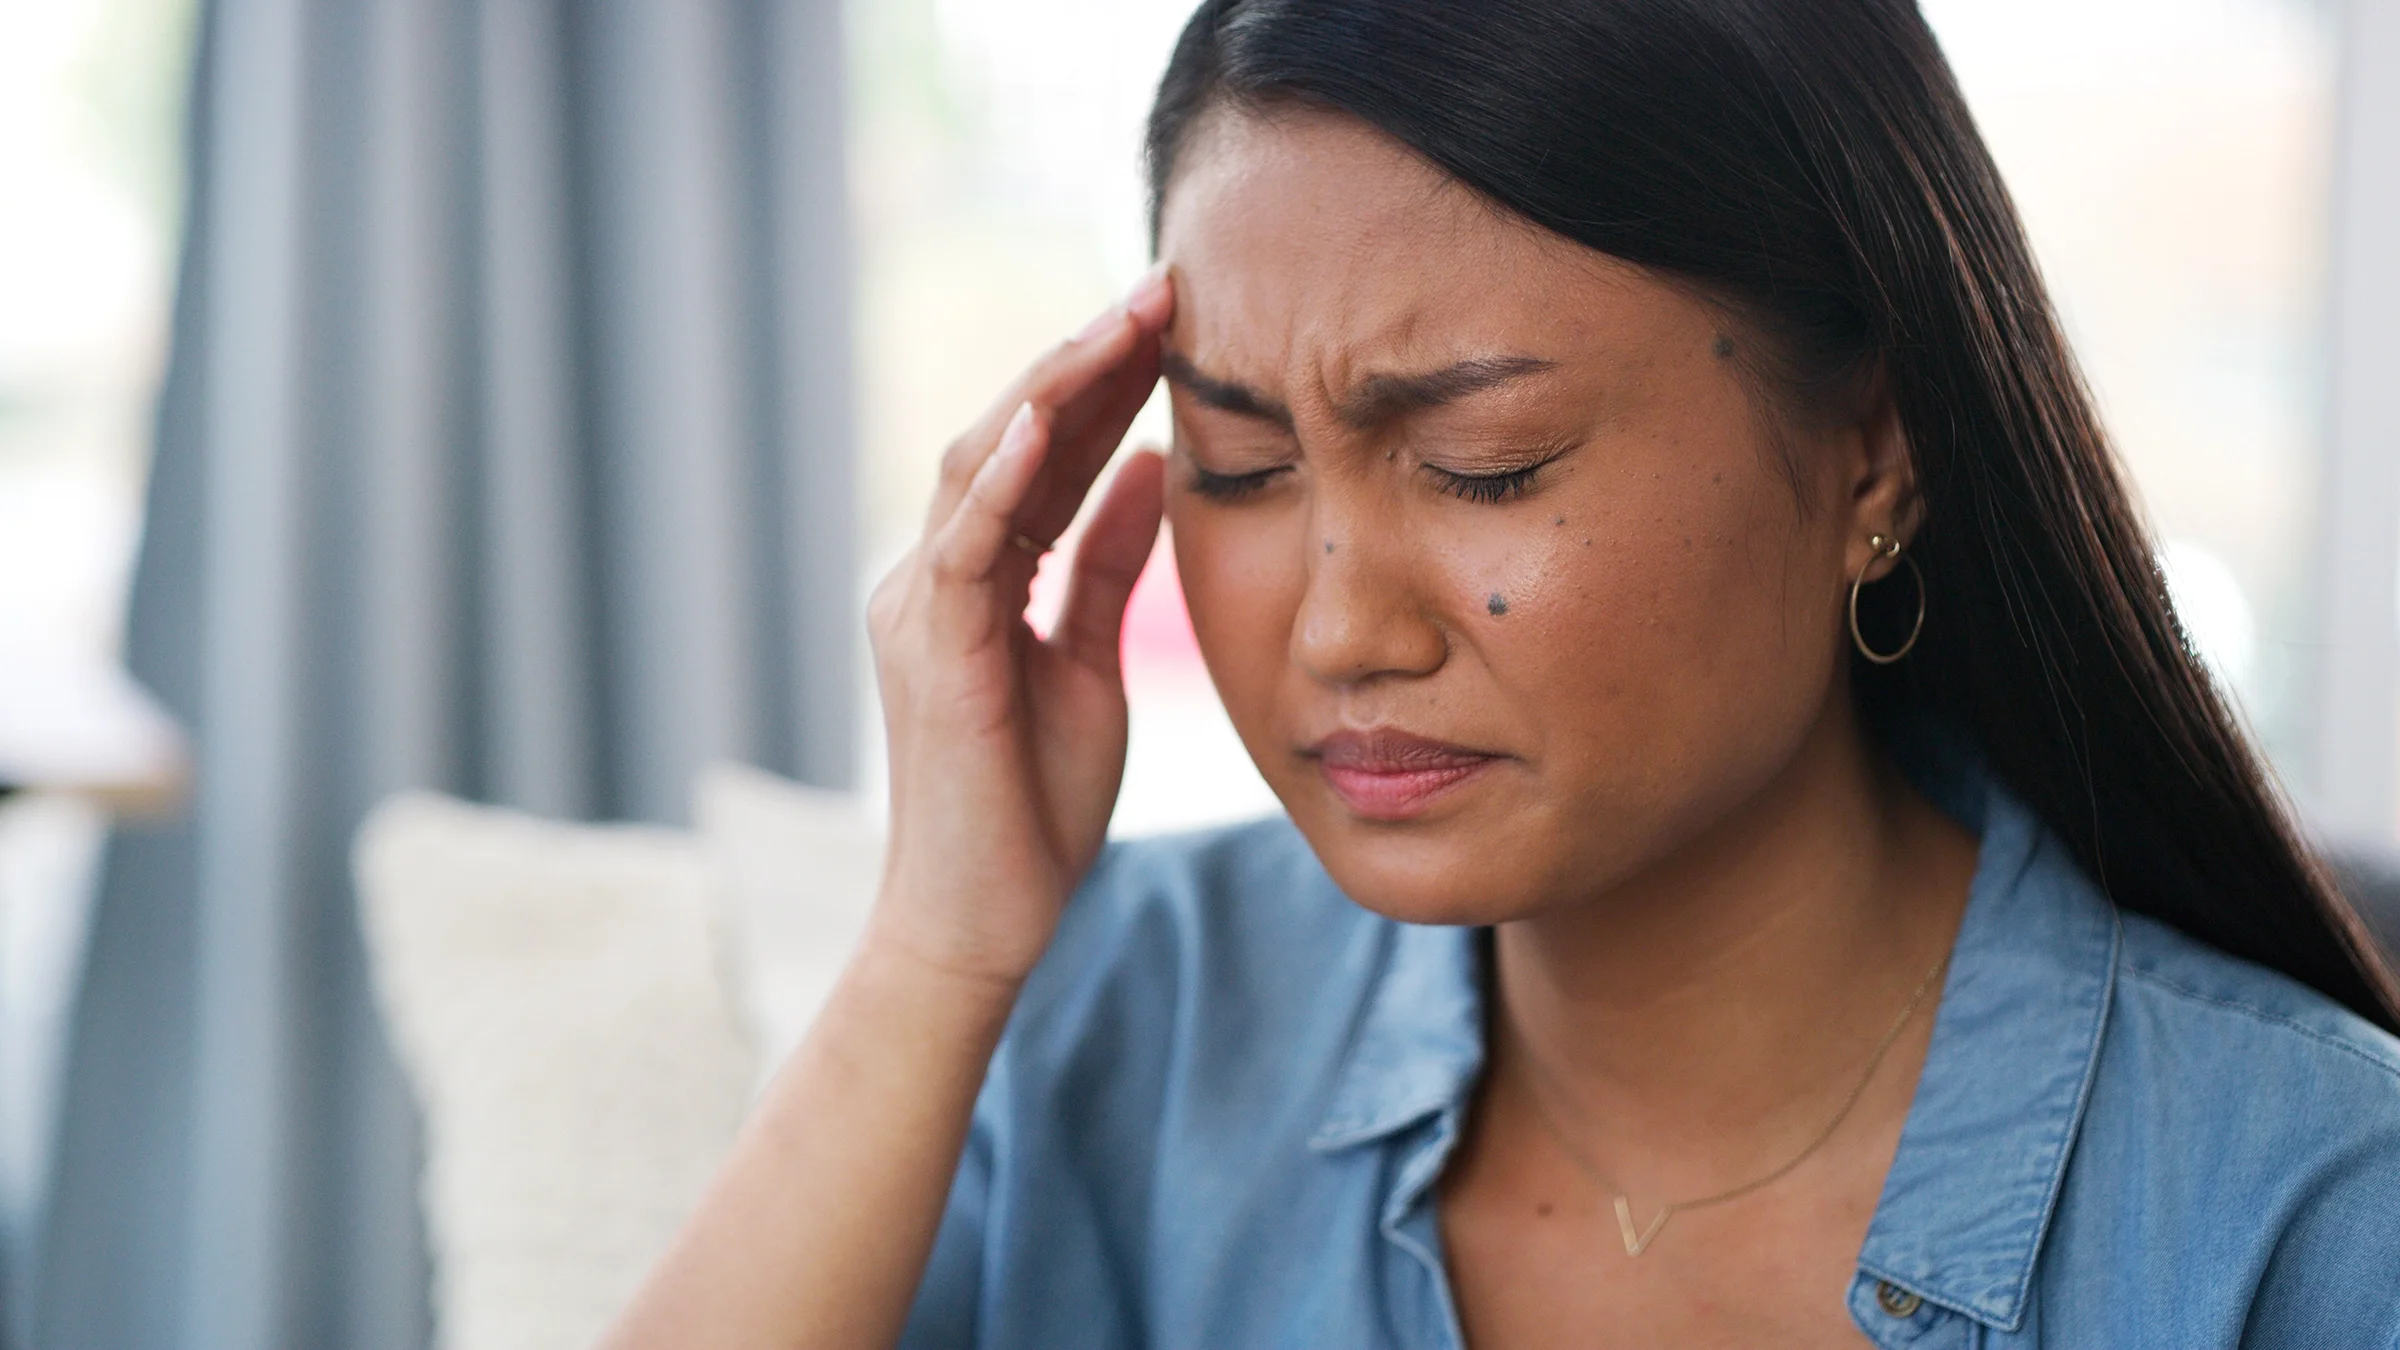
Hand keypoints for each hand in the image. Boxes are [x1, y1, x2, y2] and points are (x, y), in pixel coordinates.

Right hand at [864, 266, 1175, 985]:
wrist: (980, 924)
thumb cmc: (1031, 806)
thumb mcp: (1089, 662)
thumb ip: (1109, 562)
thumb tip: (1153, 463)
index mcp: (976, 577)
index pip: (1043, 453)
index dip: (1104, 381)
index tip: (1176, 316)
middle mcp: (934, 576)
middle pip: (1010, 435)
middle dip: (1086, 357)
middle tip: (1165, 283)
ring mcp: (920, 610)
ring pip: (981, 466)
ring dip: (1054, 388)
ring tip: (1125, 317)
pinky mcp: (930, 653)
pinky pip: (963, 547)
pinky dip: (1002, 479)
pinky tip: (1049, 420)